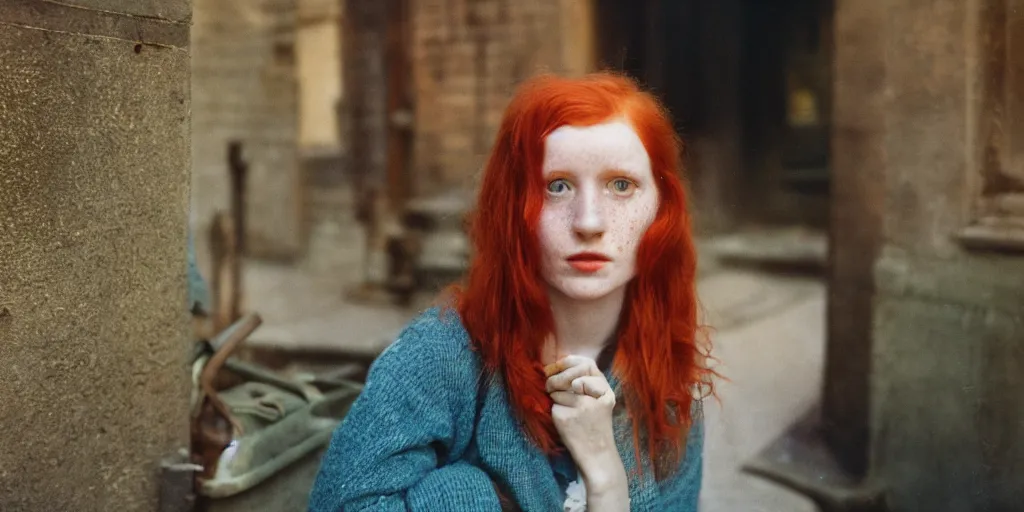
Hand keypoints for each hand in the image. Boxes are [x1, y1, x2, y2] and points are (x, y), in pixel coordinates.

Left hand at [544, 356, 625, 491]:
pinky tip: (564, 421)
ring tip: (566, 410)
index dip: (568, 362)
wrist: (597, 455)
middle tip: (550, 385)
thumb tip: (556, 367)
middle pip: (569, 375)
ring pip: (557, 391)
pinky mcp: (567, 417)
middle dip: (555, 378)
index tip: (557, 366)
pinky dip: (554, 411)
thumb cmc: (595, 427)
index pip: (587, 364)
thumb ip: (587, 383)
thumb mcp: (600, 402)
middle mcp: (595, 396)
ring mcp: (581, 407)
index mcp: (606, 391)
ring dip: (555, 397)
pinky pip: (553, 406)